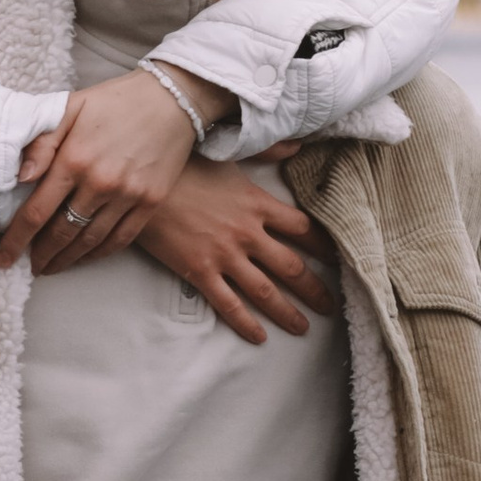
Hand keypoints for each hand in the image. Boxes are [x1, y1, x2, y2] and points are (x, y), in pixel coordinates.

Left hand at [0, 65, 224, 269]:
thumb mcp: (69, 108)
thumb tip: (20, 177)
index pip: (36, 212)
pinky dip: (99, 254)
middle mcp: (100, 183)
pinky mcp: (151, 202)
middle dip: (41, 256)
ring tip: (52, 267)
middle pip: (62, 233)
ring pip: (90, 241)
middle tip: (30, 266)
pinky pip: (121, 239)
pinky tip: (85, 257)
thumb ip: (41, 142)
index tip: (3, 258)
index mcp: (74, 159)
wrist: (171, 98)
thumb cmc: (114, 101)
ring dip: (67, 260)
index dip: (16, 240)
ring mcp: (128, 196)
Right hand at [135, 161, 333, 345]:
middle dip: (315, 289)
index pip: (303, 229)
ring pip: (265, 292)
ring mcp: (224, 256)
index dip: (325, 246)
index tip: (338, 259)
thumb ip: (268, 150)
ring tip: (302, 327)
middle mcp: (247, 233)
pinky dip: (245, 323)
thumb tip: (299, 143)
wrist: (141, 183)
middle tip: (330, 305)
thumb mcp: (229, 152)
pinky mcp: (199, 271)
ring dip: (288, 313)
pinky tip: (259, 337)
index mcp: (258, 204)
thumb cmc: (184, 164)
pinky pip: (228, 304)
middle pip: (292, 267)